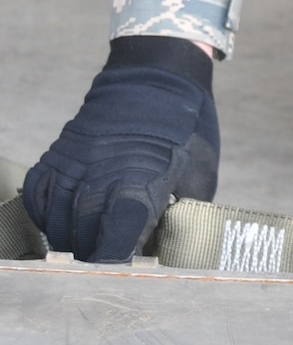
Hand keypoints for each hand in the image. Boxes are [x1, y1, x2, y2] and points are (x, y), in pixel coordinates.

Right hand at [23, 39, 219, 260]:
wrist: (158, 77)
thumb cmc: (186, 129)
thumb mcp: (199, 173)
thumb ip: (182, 215)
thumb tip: (171, 249)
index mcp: (140, 183)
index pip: (116, 239)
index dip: (117, 260)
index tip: (124, 267)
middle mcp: (100, 175)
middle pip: (83, 237)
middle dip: (95, 254)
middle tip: (109, 257)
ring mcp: (74, 163)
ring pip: (57, 221)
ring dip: (71, 239)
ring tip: (89, 243)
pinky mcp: (59, 153)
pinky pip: (40, 195)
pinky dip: (49, 214)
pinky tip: (65, 220)